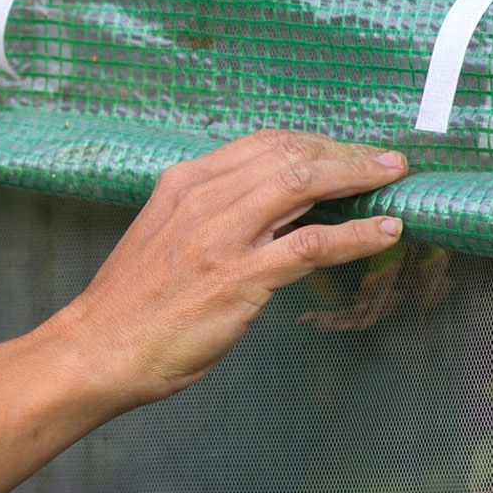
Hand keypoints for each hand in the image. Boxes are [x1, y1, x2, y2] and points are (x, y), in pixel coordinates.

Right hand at [52, 128, 408, 407]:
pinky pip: (313, 244)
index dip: (314, 142)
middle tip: (385, 161)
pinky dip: (357, 234)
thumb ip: (206, 217)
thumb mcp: (163, 238)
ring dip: (360, 177)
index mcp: (184, 184)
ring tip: (395, 180)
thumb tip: (262, 212)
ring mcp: (223, 237)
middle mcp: (204, 199)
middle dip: (346, 153)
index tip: (345, 151)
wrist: (97, 350)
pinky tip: (387, 230)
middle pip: (291, 154)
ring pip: (306, 184)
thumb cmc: (130, 305)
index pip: (263, 144)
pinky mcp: (240, 277)